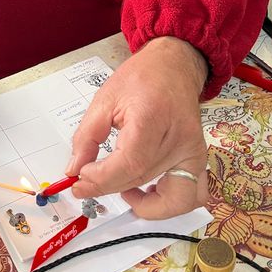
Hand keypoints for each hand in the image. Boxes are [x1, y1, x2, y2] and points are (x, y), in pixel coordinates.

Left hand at [68, 37, 209, 218]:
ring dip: (139, 202)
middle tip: (86, 182)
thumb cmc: (143, 77)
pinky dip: (168, 204)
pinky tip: (146, 194)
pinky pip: (190, 196)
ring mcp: (193, 151)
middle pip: (141, 178)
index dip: (102, 178)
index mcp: (152, 117)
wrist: (173, 66)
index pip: (129, 163)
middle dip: (108, 187)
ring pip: (167, 195)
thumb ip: (86, 137)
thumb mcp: (105, 99)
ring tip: (118, 187)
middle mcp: (179, 138)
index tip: (81, 178)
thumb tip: (74, 169)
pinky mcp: (198, 159)